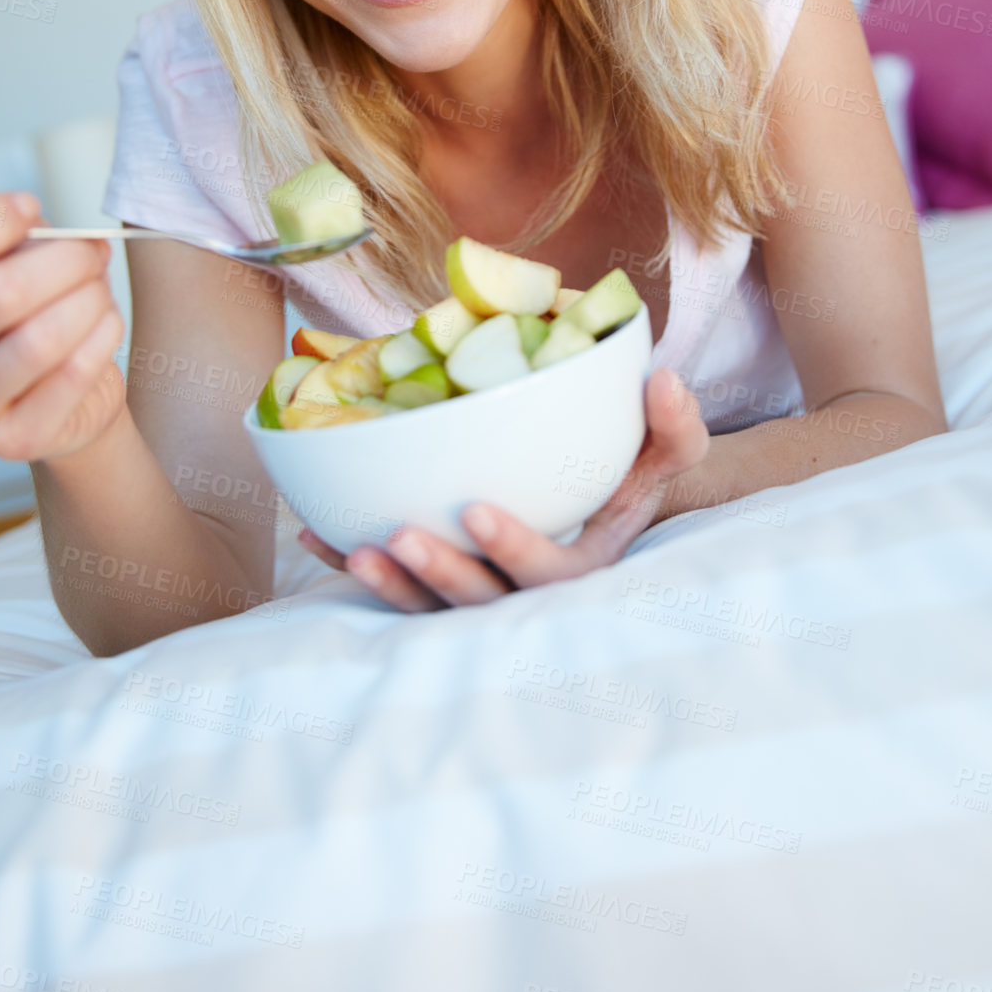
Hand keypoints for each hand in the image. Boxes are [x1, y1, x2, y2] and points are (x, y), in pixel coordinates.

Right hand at [0, 185, 126, 462]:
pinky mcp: (14, 439)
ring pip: (40, 338)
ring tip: (98, 289)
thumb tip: (11, 208)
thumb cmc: (27, 307)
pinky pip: (72, 374)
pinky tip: (105, 322)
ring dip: (88, 298)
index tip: (28, 208)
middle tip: (90, 252)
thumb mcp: (1, 252)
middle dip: (64, 259)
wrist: (63, 393)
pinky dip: (103, 334)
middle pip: (2, 293)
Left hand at [297, 366, 709, 611]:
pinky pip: (392, 593)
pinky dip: (353, 565)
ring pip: (432, 613)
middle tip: (402, 535)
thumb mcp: (660, 455)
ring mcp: (479, 601)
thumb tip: (667, 378)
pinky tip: (319, 534)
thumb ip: (672, 426)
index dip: (514, 552)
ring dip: (393, 587)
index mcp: (584, 570)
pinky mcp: (436, 595)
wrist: (594, 504)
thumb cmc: (625, 476)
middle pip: (483, 606)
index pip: (551, 578)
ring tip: (360, 548)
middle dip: (442, 577)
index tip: (476, 509)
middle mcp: (527, 598)